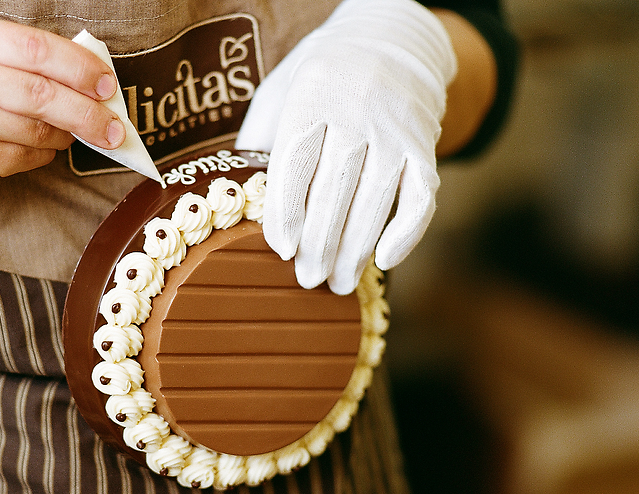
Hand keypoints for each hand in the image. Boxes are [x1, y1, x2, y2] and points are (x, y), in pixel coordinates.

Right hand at [0, 16, 124, 225]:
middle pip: (45, 94)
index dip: (81, 68)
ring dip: (66, 136)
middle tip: (114, 125)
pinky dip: (42, 155)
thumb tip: (85, 71)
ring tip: (69, 134)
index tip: (108, 83)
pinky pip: (27, 158)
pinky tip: (35, 149)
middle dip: (91, 113)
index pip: (37, 49)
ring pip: (40, 130)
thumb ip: (11, 58)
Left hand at [236, 0, 456, 293]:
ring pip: (375, 200)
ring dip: (355, 250)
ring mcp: (395, 131)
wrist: (390, 41)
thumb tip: (237, 198)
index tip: (282, 250)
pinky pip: (421, 195)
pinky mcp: (424, 146)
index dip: (287, 210)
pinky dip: (407, 232)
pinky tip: (385, 260)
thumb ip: (259, 139)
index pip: (295, 162)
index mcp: (311, 96)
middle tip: (308, 280)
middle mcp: (356, 112)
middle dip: (320, 244)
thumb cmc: (321, 78)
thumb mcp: (281, 91)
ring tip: (339, 284)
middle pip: (335, 190)